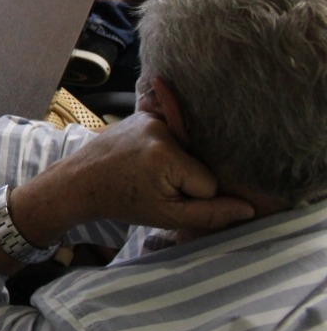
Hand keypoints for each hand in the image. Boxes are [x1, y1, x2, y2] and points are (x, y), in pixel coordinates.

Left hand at [31, 112, 254, 233]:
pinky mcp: (144, 114)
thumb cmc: (123, 201)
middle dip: (185, 178)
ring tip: (148, 172)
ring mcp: (151, 118)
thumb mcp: (167, 216)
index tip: (165, 198)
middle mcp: (161, 130)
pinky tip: (151, 152)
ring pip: (188, 147)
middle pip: (200, 161)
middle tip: (153, 186)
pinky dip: (170, 141)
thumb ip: (210, 214)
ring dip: (177, 161)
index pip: (210, 183)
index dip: (193, 196)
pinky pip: (173, 129)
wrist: (81, 181)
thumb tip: (248, 208)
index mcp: (167, 156)